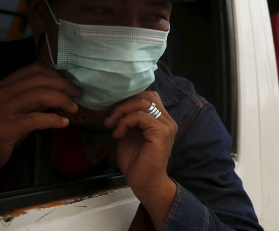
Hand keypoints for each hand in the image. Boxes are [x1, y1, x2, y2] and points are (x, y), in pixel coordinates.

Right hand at [0, 63, 80, 180]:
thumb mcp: (14, 111)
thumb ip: (33, 101)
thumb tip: (60, 93)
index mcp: (1, 86)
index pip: (32, 70)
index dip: (55, 75)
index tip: (70, 84)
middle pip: (38, 80)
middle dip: (63, 85)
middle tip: (78, 94)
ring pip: (37, 95)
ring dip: (61, 99)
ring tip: (73, 108)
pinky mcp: (3, 129)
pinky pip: (35, 119)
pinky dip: (53, 119)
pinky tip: (63, 123)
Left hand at [104, 91, 177, 227]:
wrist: (145, 183)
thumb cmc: (136, 162)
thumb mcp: (130, 134)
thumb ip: (130, 119)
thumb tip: (119, 107)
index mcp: (161, 119)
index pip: (149, 96)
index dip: (130, 100)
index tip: (115, 115)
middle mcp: (167, 120)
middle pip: (147, 96)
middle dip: (125, 103)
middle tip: (111, 119)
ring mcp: (166, 125)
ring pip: (143, 103)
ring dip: (123, 111)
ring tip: (113, 125)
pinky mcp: (161, 132)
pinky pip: (141, 116)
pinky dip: (126, 122)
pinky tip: (118, 134)